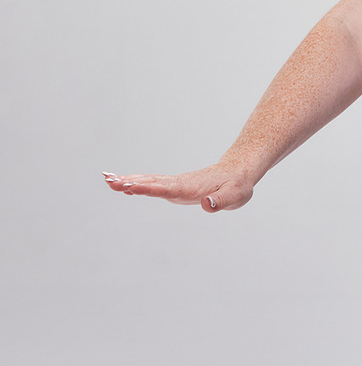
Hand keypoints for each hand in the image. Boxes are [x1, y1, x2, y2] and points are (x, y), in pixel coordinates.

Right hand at [101, 164, 253, 212]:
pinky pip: (153, 182)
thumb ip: (221, 201)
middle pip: (152, 182)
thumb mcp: (236, 196)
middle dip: (130, 182)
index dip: (148, 188)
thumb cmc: (237, 185)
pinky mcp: (175, 186)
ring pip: (149, 180)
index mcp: (191, 187)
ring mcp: (176, 183)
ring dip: (128, 180)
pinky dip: (136, 182)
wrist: (238, 172)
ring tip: (107, 179)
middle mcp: (180, 183)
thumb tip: (206, 204)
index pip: (167, 188)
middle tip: (109, 181)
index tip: (130, 187)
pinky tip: (123, 184)